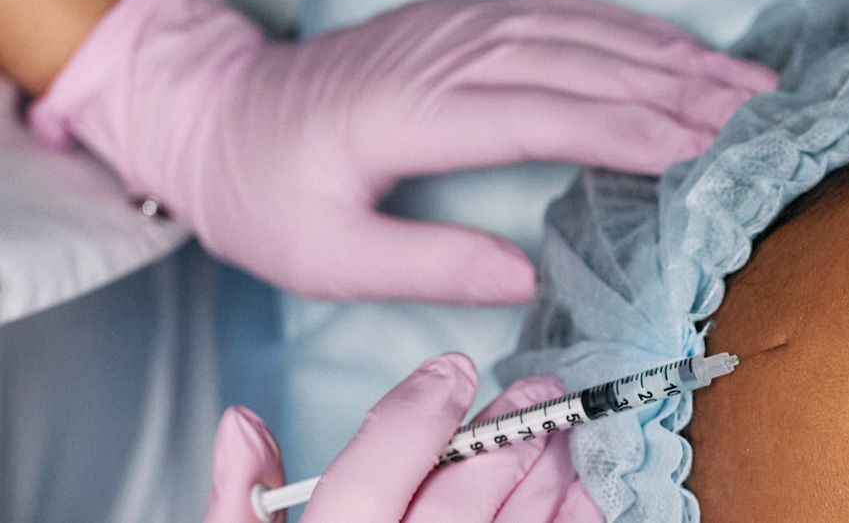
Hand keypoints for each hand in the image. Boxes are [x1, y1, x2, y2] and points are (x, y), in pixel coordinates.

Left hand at [29, 0, 775, 300]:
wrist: (215, 105)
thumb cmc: (265, 189)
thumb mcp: (317, 253)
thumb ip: (423, 265)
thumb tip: (528, 277)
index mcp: (411, 110)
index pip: (547, 114)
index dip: (633, 128)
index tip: (707, 147)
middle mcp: (448, 52)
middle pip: (587, 64)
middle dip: (684, 89)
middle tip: (766, 114)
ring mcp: (462, 23)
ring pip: (589, 32)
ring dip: (675, 55)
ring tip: (750, 82)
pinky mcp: (469, 15)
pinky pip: (567, 12)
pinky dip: (635, 31)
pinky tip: (683, 49)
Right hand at [203, 355, 601, 522]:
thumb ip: (236, 512)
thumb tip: (244, 425)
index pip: (363, 484)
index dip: (413, 418)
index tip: (451, 374)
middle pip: (454, 508)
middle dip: (502, 439)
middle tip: (535, 398)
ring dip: (547, 480)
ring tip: (562, 439)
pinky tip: (578, 501)